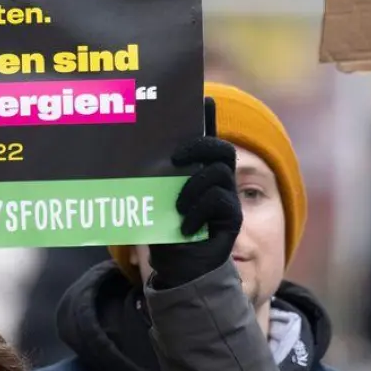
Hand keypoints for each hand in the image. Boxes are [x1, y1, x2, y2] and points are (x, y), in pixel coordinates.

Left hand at [147, 99, 241, 288]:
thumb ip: (155, 179)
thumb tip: (137, 152)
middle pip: (221, 151)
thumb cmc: (164, 234)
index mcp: (199, 173)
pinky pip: (221, 203)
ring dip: (194, 186)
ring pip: (219, 175)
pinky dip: (200, 212)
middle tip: (175, 157)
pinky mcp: (232, 220)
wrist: (180, 271)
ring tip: (178, 206)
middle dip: (200, 146)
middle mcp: (218, 182)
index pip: (207, 140)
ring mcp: (227, 200)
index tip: (204, 98)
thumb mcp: (154, 202)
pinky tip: (185, 227)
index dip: (208, 118)